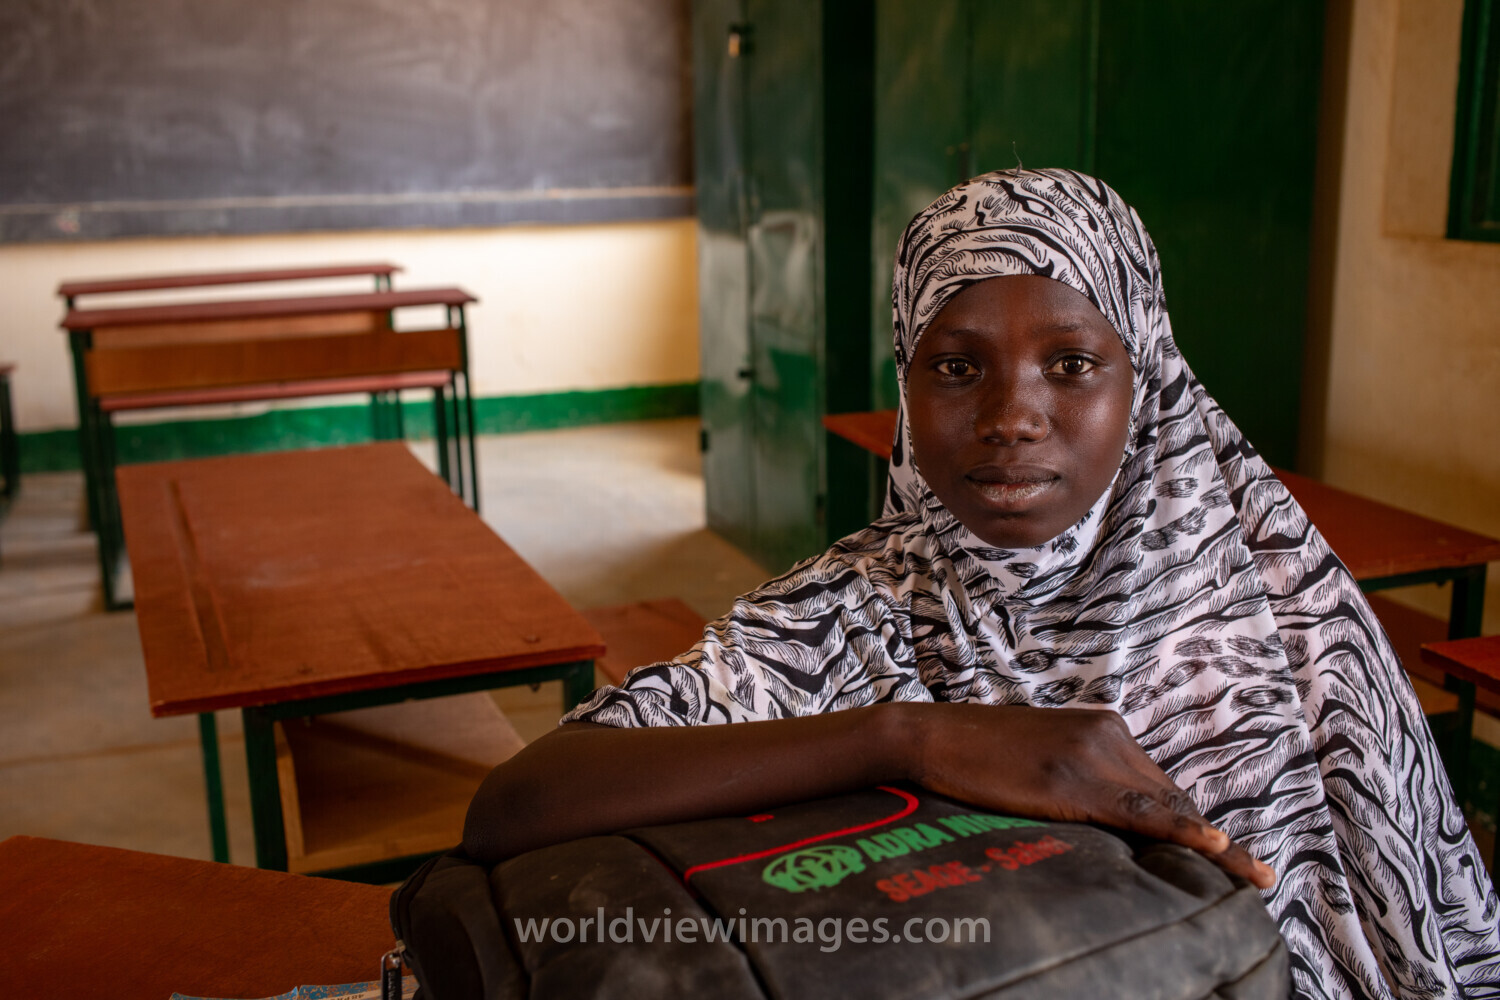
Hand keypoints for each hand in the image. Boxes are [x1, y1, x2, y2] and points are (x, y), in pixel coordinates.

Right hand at [909, 704, 1274, 888]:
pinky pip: (1141, 811)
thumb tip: (1100, 818)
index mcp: (1100, 726)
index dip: (1193, 823)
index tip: (1227, 854)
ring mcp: (1092, 754)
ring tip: (1252, 878)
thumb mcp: (1038, 759)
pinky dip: (1182, 830)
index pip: (1158, 783)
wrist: (928, 735)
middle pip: (1170, 795)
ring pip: (1166, 805)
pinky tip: (1215, 846)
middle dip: (1210, 839)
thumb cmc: (973, 753)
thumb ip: (1075, 776)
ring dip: (1213, 845)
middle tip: (1253, 878)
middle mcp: (1106, 733)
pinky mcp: (1074, 779)